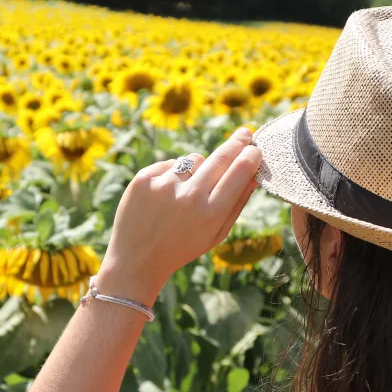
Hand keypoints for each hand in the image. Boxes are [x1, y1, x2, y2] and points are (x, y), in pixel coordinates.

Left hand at [99, 127, 261, 302]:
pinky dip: (171, 175)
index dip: (250, 157)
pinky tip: (163, 197)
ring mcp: (164, 186)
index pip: (238, 174)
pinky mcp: (144, 179)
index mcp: (211, 214)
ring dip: (196, 169)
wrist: (136, 259)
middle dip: (236, 144)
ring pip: (193, 159)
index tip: (255, 148)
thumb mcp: (215, 235)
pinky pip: (169, 164)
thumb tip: (255, 175)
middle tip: (245, 133)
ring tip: (185, 193)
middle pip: (220, 158)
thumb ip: (236, 205)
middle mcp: (189, 197)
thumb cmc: (182, 247)